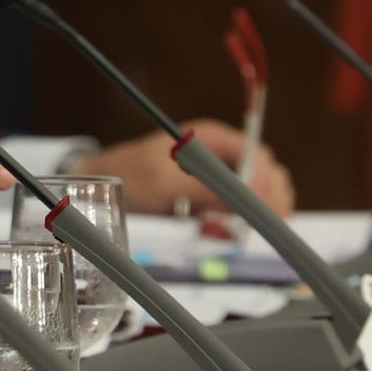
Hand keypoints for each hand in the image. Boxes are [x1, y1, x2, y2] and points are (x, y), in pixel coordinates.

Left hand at [94, 121, 296, 219]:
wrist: (104, 187)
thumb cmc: (129, 175)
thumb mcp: (165, 181)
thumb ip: (206, 187)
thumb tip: (246, 197)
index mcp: (213, 138)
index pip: (258, 155)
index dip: (265, 182)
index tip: (263, 208)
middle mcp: (221, 156)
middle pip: (265, 175)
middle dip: (268, 200)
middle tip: (257, 226)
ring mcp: (218, 179)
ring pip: (256, 197)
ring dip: (253, 215)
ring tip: (234, 230)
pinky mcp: (210, 201)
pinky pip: (236, 214)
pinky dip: (234, 226)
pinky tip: (216, 232)